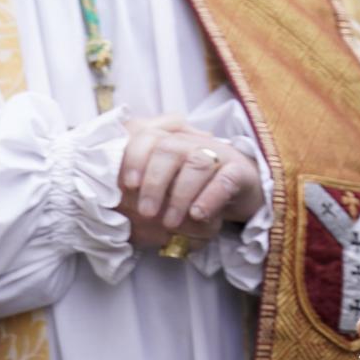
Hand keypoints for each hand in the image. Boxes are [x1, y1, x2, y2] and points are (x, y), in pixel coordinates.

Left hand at [118, 115, 263, 249]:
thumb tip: (118, 196)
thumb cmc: (195, 188)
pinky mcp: (241, 172)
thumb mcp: (166, 188)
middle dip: (154, 181)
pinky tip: (198, 214)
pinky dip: (210, 197)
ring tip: (171, 222)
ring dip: (181, 194)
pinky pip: (226, 179)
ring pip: (197, 162)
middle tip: (146, 213)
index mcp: (171, 143)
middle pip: (170, 148)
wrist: (241, 188)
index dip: (135, 157)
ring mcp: (219, 155)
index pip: (148, 137)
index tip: (128, 185)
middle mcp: (194, 143)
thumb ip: (143, 187)